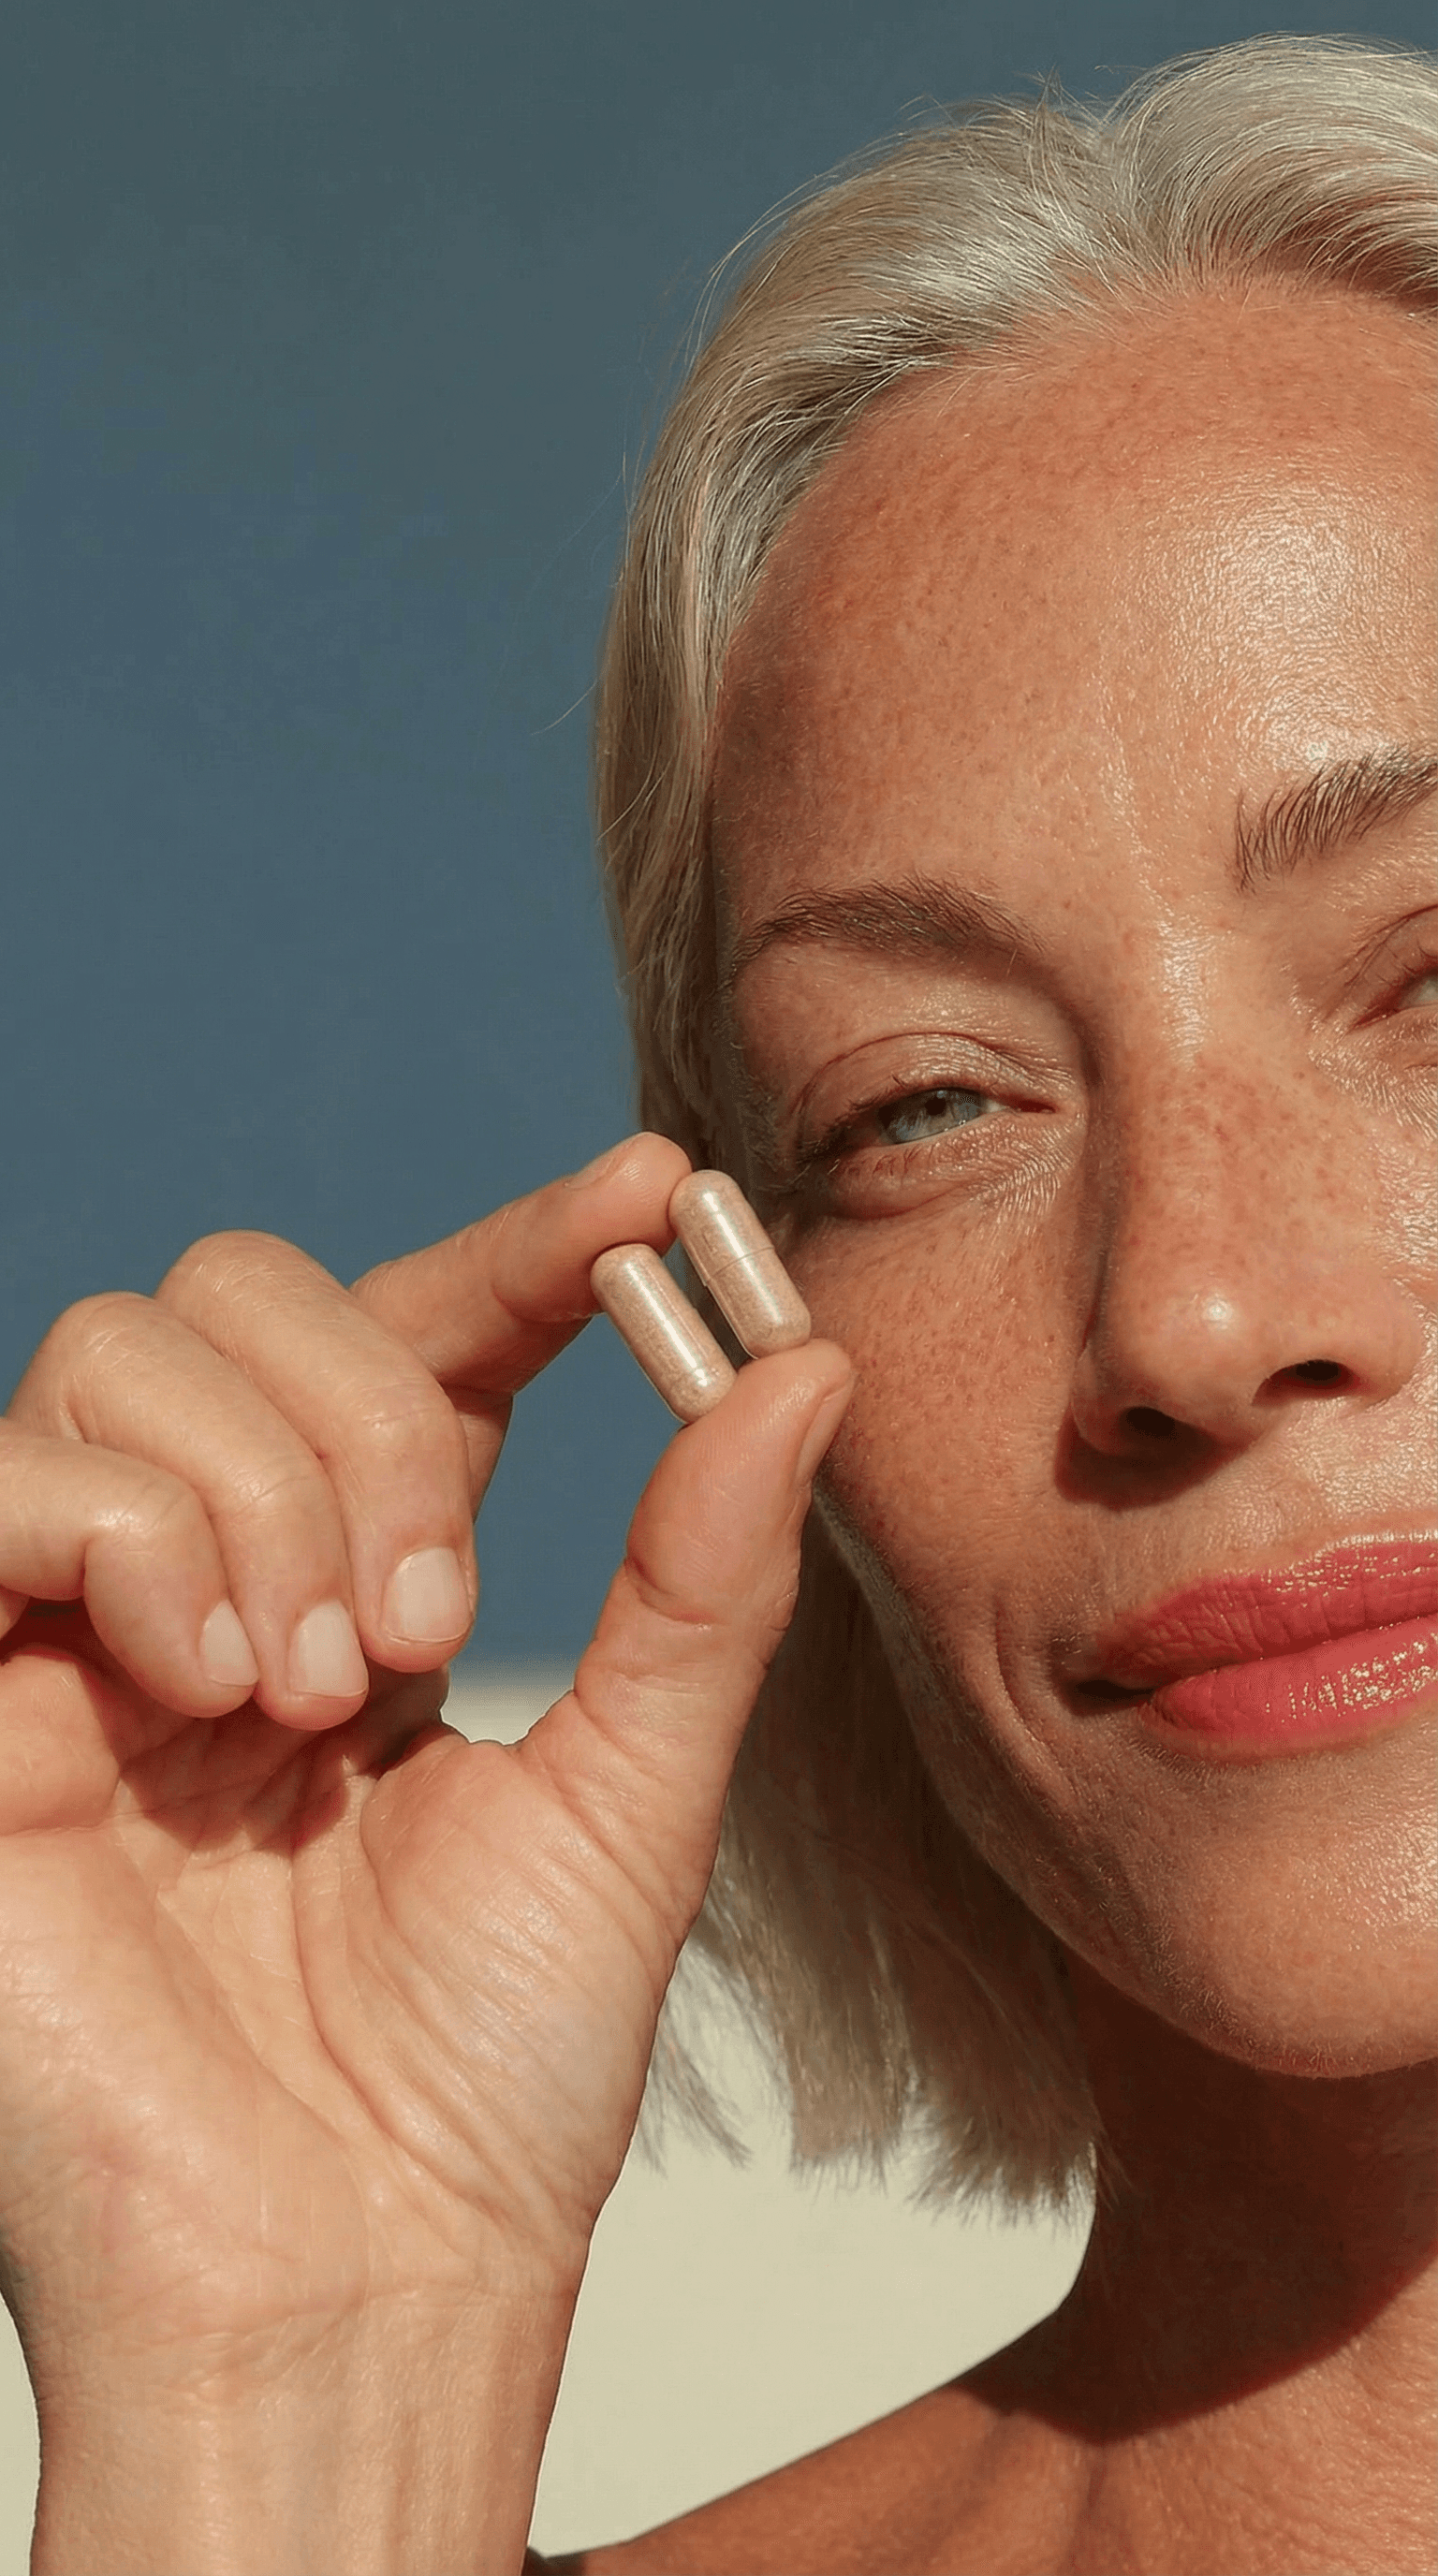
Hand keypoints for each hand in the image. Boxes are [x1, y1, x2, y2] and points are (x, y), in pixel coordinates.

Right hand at [0, 1137, 850, 2564]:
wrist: (349, 2279)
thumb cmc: (486, 2075)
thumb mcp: (635, 1789)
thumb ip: (704, 1571)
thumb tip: (802, 1359)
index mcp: (363, 1582)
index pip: (421, 1332)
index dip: (527, 1245)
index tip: (652, 1194)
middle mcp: (211, 1574)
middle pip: (243, 1289)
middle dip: (371, 1415)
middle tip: (428, 1630)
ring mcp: (77, 1626)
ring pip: (125, 1349)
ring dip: (263, 1490)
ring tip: (323, 1693)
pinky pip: (0, 1481)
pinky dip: (132, 1536)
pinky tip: (213, 1687)